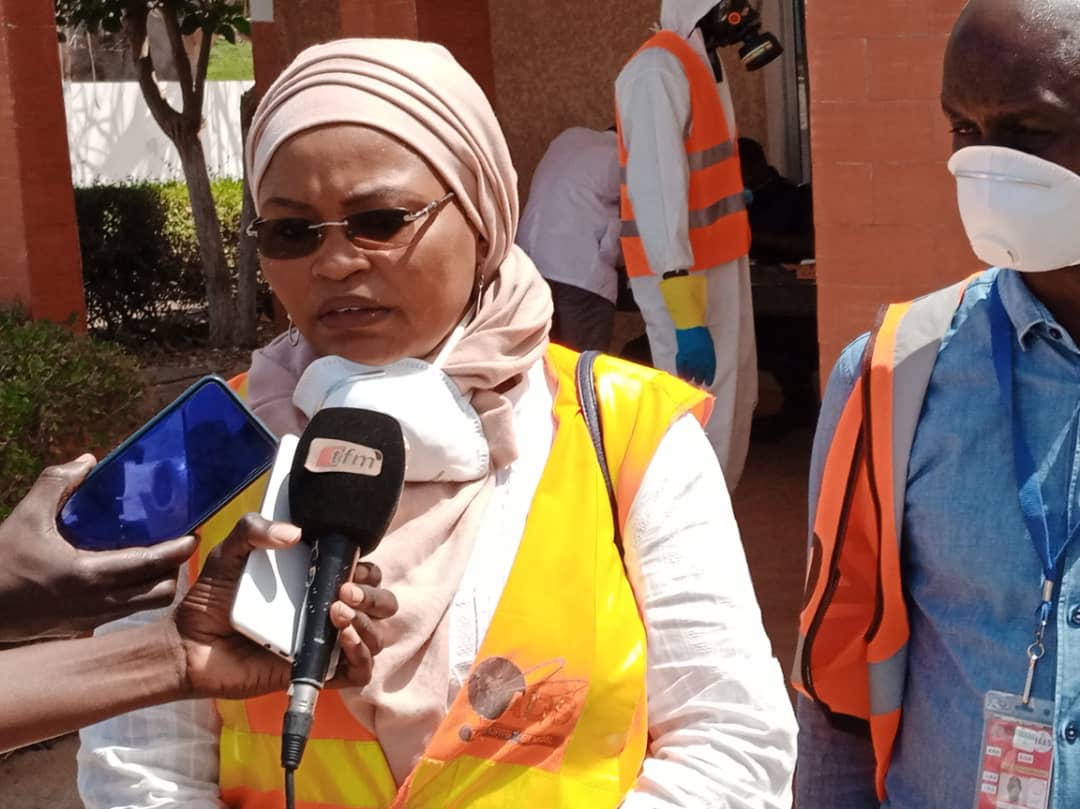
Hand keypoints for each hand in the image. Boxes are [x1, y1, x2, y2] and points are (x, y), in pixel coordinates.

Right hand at [0, 455, 196, 641]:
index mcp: (87, 574)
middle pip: (160, 592)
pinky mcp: (84, 627)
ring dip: (158, 582)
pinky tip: (126, 573)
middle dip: (174, 569)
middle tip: (175, 545)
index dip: (177, 551)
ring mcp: (92, 619)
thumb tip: (88, 461)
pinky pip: (126, 611)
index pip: (149, 564)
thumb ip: (56, 484)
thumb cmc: (2, 563)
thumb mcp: (26, 517)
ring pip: (146, 605)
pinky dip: (136, 594)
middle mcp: (98, 602)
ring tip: (155, 558)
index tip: (194, 535)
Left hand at [173, 514, 397, 699]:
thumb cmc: (212, 599)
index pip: (366, 573)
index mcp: (318, 581)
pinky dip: (361, 655)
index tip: (348, 563)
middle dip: (373, 596)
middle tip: (343, 591)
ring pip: (377, 636)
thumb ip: (253, 529)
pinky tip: (343, 640)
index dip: (367, 568)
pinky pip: (360, 671)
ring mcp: (326, 643)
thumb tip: (294, 533)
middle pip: (382, 604)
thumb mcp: (230, 553)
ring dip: (368, 623)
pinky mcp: (318, 672)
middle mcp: (329, 611)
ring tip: (338, 615)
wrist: (189, 645)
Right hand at [675, 326, 716, 385]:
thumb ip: (708, 355)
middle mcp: (700, 357)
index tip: (708, 383)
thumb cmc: (701, 332)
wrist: (690, 324)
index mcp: (709, 354)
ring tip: (690, 381)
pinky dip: (681, 371)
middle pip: (700, 371)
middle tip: (698, 383)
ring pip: (690, 370)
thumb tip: (706, 364)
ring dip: (690, 377)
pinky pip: (681, 366)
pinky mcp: (682, 354)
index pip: (710, 369)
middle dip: (699, 378)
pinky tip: (682, 376)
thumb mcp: (708, 344)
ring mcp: (690, 356)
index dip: (709, 377)